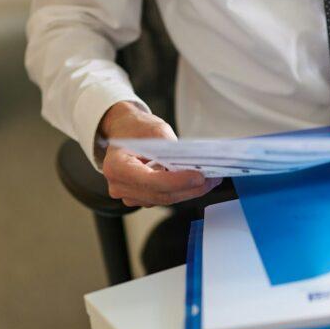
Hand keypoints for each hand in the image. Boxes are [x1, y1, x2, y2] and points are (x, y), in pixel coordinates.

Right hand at [99, 101, 221, 206]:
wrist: (124, 132)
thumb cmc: (136, 129)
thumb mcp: (156, 130)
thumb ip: (172, 150)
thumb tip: (194, 166)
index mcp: (117, 166)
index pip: (151, 181)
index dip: (178, 181)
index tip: (199, 177)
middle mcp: (119, 186)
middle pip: (161, 195)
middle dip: (190, 189)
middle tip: (213, 180)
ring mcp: (128, 195)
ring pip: (164, 199)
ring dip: (188, 191)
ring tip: (210, 180)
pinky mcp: (139, 198)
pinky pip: (163, 198)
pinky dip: (180, 191)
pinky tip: (195, 183)